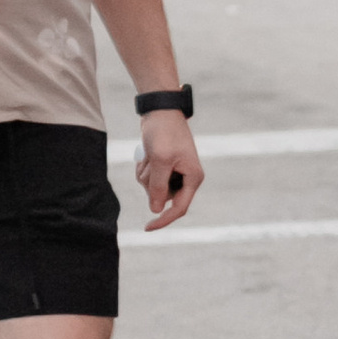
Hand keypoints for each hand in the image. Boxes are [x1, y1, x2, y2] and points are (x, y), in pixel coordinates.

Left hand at [132, 113, 202, 230]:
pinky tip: (146, 155)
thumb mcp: (160, 160)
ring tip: (148, 155)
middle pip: (163, 197)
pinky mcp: (165, 167)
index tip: (147, 227)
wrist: (160, 111)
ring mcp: (175, 172)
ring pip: (153, 188)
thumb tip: (156, 209)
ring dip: (145, 175)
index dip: (163, 219)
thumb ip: (158, 187)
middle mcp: (187, 177)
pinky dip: (144, 169)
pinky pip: (150, 178)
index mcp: (193, 177)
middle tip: (149, 164)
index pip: (179, 208)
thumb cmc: (164, 133)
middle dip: (150, 185)